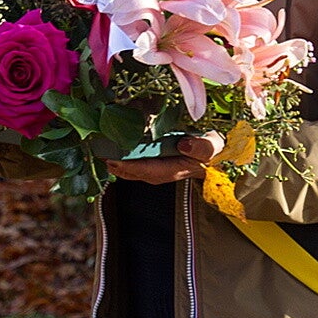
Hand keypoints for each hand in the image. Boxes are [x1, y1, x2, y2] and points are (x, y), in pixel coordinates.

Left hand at [106, 131, 224, 183]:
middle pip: (136, 173)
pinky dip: (124, 157)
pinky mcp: (156, 161)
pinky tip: (114, 149)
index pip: (149, 171)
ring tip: (101, 152)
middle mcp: (163, 171)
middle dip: (117, 167)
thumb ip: (202, 147)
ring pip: (134, 169)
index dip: (130, 167)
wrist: (218, 152)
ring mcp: (159, 168)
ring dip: (117, 163)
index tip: (114, 160)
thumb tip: (183, 144)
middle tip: (99, 155)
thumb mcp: (213, 147)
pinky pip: (137, 162)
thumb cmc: (214, 149)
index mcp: (175, 169)